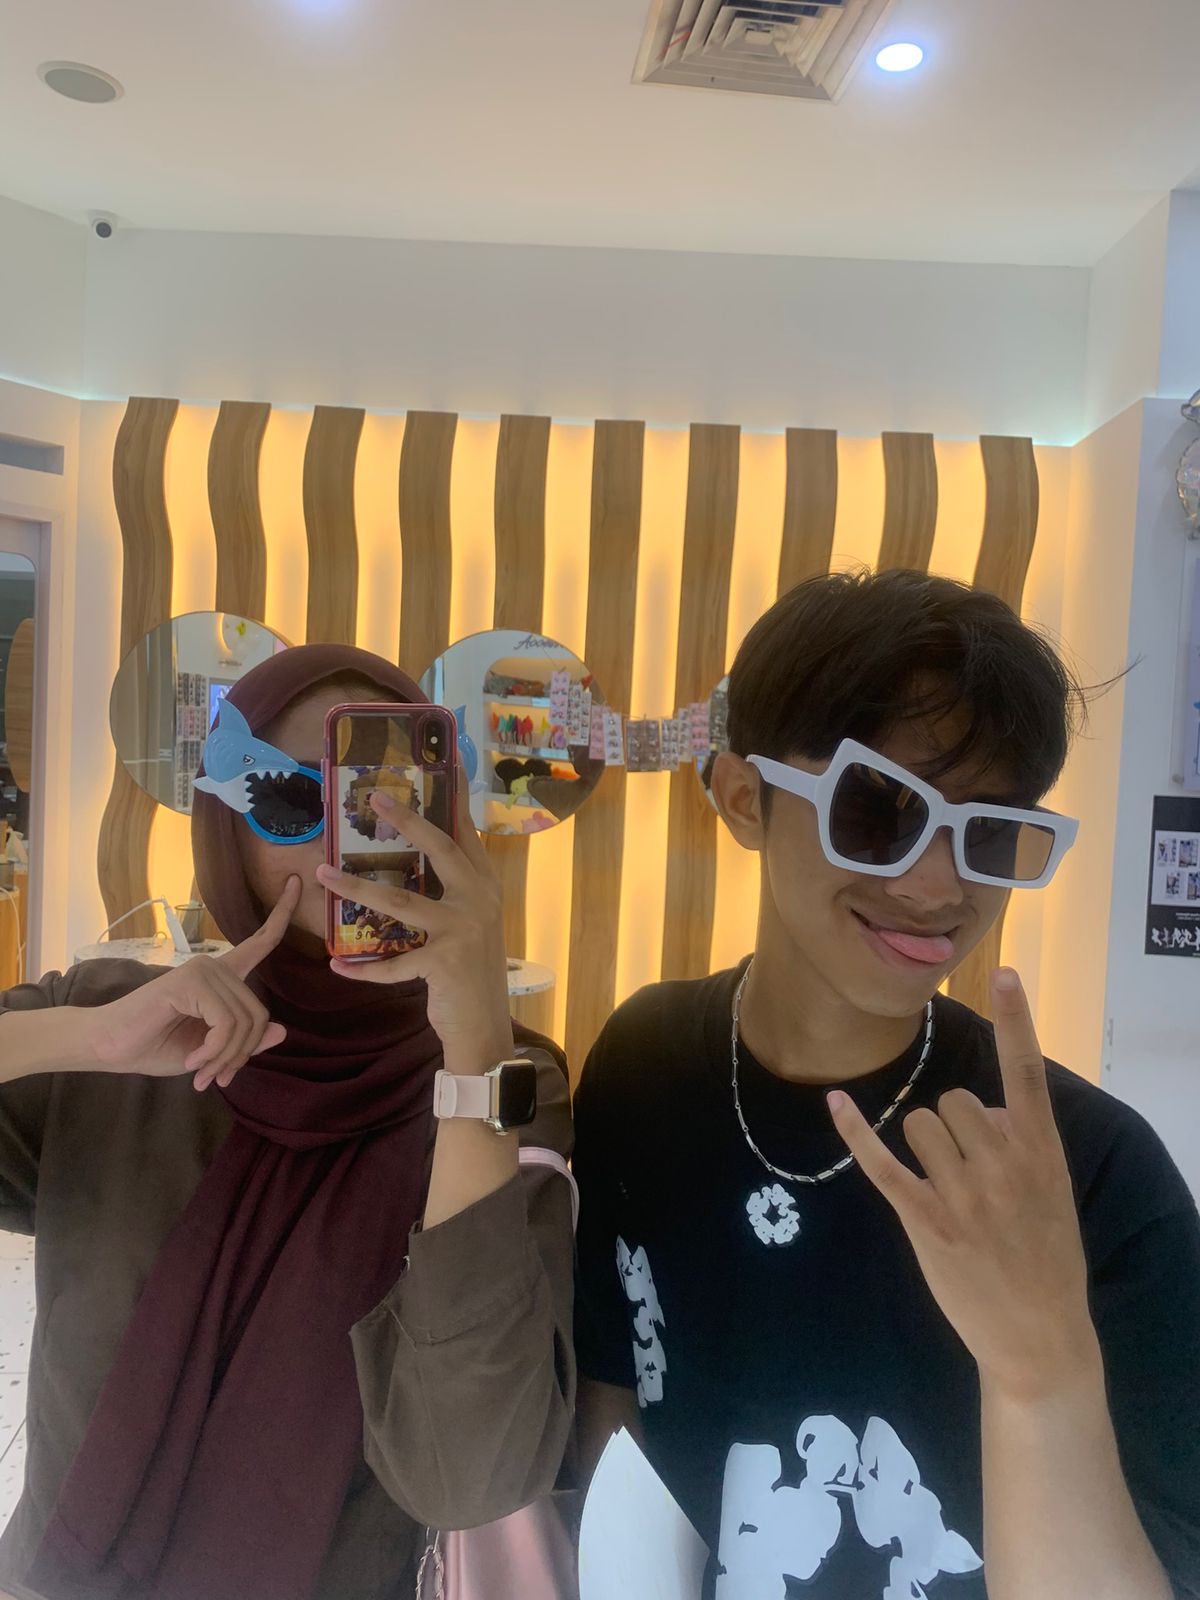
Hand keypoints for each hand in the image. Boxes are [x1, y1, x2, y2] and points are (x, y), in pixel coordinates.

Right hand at [86, 876, 300, 1091]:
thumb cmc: (156, 1045)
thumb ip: (244, 1041)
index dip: (282, 914)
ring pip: (244, 1023)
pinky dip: (214, 1050)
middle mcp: (215, 966)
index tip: (297, 882)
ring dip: (225, 1058)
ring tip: (201, 1071)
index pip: (261, 941)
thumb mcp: (211, 1051)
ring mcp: (203, 971)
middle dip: (240, 1054)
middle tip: (215, 1076)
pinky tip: (193, 1061)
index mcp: (223, 977)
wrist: (110, 1047)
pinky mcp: (190, 982)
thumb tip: (282, 1030)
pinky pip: (226, 1023)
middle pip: (259, 1015)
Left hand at [316, 770, 512, 1067]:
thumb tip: (417, 863)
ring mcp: (463, 930)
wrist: (484, 1028)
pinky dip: (362, 967)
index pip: (466, 833)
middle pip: (439, 849)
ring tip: (323, 875)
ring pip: (400, 901)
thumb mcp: (470, 924)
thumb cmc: (470, 974)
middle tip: (374, 798)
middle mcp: (479, 900)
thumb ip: (452, 893)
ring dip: (356, 887)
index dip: (454, 797)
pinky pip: (392, 963)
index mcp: (485, 886)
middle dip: (407, 821)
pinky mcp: (443, 962)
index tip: (446, 761)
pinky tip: (337, 966)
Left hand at [829, 969, 1098, 1400]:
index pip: (1026, 1073)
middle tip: (970, 1172)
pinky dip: (855, 1130)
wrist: (1040, 1336)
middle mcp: (1003, 1164)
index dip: (1018, 1020)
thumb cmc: (1047, 1259)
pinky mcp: (925, 1221)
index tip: (1007, 973)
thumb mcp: (1053, 1193)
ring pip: (919, 1124)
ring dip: (924, 1145)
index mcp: (1041, 1152)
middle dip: (954, 1125)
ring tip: (947, 1188)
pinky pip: (882, 1163)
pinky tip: (834, 1102)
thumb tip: (976, 1112)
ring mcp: (963, 1194)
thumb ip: (1019, 1144)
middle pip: (953, 1101)